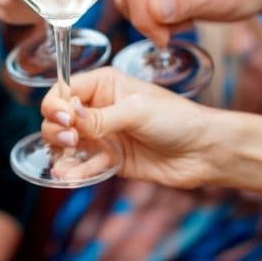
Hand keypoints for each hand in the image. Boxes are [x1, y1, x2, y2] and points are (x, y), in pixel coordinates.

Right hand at [40, 67, 217, 188]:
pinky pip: (84, 163)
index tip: (65, 119)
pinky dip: (74, 170)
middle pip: (59, 115)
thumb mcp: (137, 111)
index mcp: (104, 84)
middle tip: (71, 139)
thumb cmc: (176, 119)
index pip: (64, 89)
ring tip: (66, 160)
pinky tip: (68, 176)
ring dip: (60, 150)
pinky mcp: (110, 158)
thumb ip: (100, 117)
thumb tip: (68, 115)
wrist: (204, 152)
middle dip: (56, 127)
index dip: (57, 104)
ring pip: (66, 140)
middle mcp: (99, 107)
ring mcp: (103, 134)